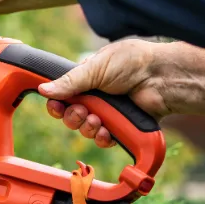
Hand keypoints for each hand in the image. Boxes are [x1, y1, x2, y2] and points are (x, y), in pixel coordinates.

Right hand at [37, 39, 204, 147]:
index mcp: (86, 80)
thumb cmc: (131, 63)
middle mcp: (95, 97)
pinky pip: (103, 139)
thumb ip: (69, 82)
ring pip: (85, 129)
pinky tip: (106, 131)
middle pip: (70, 116)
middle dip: (72, 117)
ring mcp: (108, 113)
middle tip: (80, 111)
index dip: (56, 103)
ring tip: (96, 120)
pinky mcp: (121, 127)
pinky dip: (102, 138)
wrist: (161, 78)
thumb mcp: (95, 68)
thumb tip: (43, 89)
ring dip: (87, 127)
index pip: (62, 96)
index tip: (55, 105)